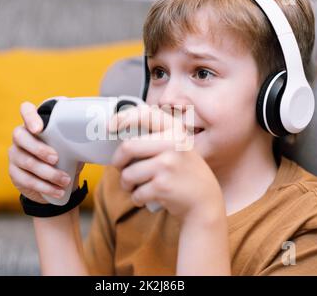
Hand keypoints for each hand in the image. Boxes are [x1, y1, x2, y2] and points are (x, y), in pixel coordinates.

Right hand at [8, 101, 83, 203]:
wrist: (58, 182)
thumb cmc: (67, 156)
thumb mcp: (73, 146)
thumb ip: (78, 138)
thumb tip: (96, 136)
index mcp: (36, 124)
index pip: (26, 110)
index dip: (29, 116)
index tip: (39, 128)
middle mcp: (21, 136)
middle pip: (20, 136)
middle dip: (39, 149)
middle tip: (56, 159)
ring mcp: (15, 154)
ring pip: (26, 161)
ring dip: (48, 172)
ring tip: (65, 180)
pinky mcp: (15, 173)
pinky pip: (26, 179)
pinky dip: (45, 186)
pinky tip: (58, 191)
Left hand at [110, 106, 224, 222]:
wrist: (205, 201)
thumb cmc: (184, 173)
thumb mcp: (178, 147)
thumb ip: (156, 136)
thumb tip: (120, 126)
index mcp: (175, 130)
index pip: (145, 115)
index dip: (123, 118)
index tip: (111, 127)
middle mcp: (173, 143)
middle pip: (127, 147)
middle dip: (118, 162)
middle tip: (120, 167)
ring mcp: (168, 164)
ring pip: (128, 174)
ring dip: (127, 184)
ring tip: (136, 187)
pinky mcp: (163, 186)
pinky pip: (136, 193)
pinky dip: (137, 198)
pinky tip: (148, 197)